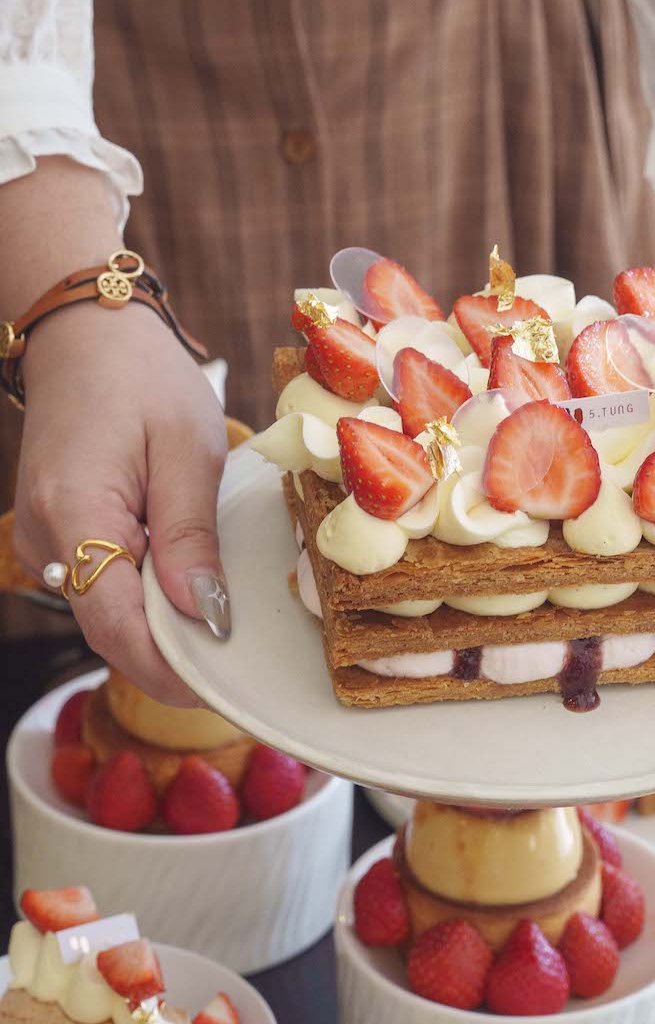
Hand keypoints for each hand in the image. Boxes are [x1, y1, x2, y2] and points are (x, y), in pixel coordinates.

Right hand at [13, 302, 228, 704]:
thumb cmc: (142, 378)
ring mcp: (44, 539)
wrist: (86, 335)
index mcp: (74, 513)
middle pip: (110, 629)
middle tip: (242, 671)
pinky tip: (192, 592)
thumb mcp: (186, 450)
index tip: (223, 688)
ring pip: (107, 613)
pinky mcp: (57, 533)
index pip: (115, 625)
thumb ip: (190, 536)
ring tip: (229, 633)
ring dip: (163, 630)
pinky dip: (147, 599)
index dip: (169, 667)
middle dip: (173, 658)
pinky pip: (104, 585)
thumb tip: (205, 616)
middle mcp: (44, 538)